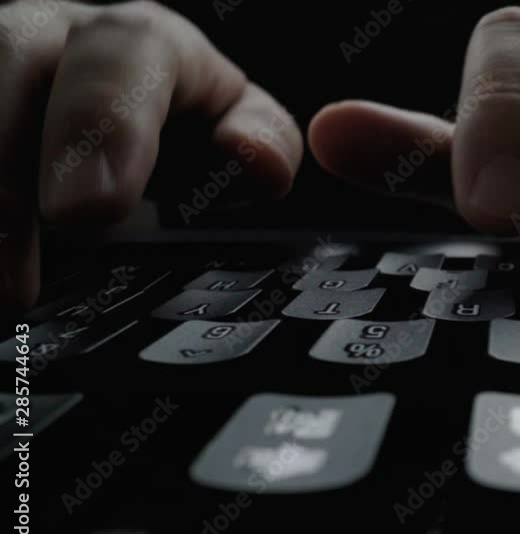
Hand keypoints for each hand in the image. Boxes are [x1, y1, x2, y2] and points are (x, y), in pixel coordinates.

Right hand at [0, 0, 302, 310]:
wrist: (95, 117)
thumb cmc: (167, 121)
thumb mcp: (227, 125)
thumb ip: (262, 139)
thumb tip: (260, 164)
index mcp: (134, 42)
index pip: (121, 53)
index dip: (102, 123)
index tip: (91, 208)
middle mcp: (48, 37)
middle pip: (13, 64)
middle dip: (9, 170)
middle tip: (19, 276)